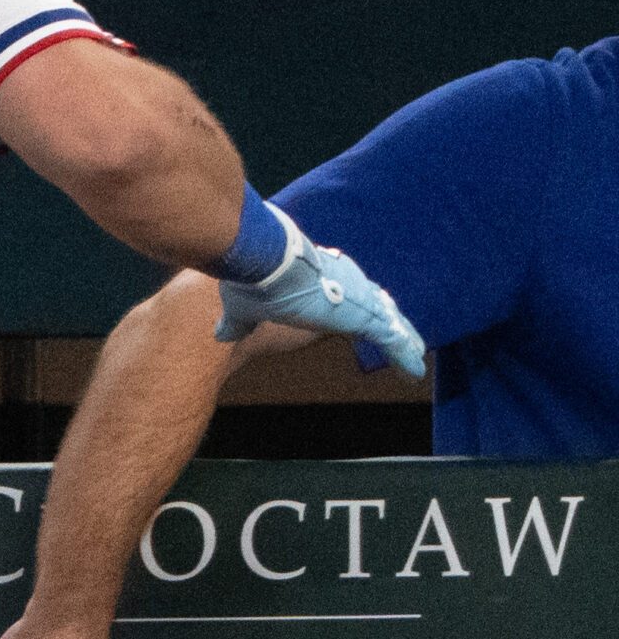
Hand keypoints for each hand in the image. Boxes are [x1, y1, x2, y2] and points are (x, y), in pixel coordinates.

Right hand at [214, 207, 425, 377]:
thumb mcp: (244, 307)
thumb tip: (219, 333)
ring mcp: (358, 297)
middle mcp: (344, 281)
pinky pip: (392, 340)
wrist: (259, 265)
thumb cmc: (250, 281)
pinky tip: (414, 373)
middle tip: (403, 332)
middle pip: (375, 302)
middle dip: (388, 317)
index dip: (356, 304)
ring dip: (404, 338)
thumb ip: (238, 321)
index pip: (345, 290)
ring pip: (390, 320)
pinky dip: (404, 356)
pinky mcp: (363, 315)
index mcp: (317, 276)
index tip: (364, 314)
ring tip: (417, 354)